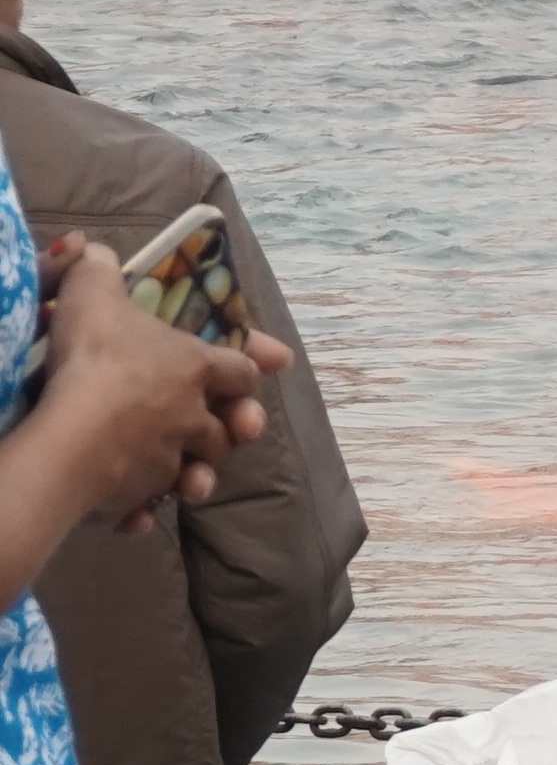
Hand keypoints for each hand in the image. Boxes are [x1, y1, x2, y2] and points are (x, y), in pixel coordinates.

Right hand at [28, 238, 280, 528]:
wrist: (73, 431)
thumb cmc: (93, 355)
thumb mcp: (91, 293)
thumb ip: (97, 269)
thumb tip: (96, 249)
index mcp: (194, 368)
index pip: (240, 367)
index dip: (254, 361)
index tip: (275, 358)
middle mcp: (194, 417)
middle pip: (227, 428)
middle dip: (232, 429)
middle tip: (234, 428)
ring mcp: (172, 458)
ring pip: (199, 469)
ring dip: (196, 473)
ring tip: (189, 475)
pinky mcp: (140, 492)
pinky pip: (147, 502)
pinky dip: (143, 509)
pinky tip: (135, 514)